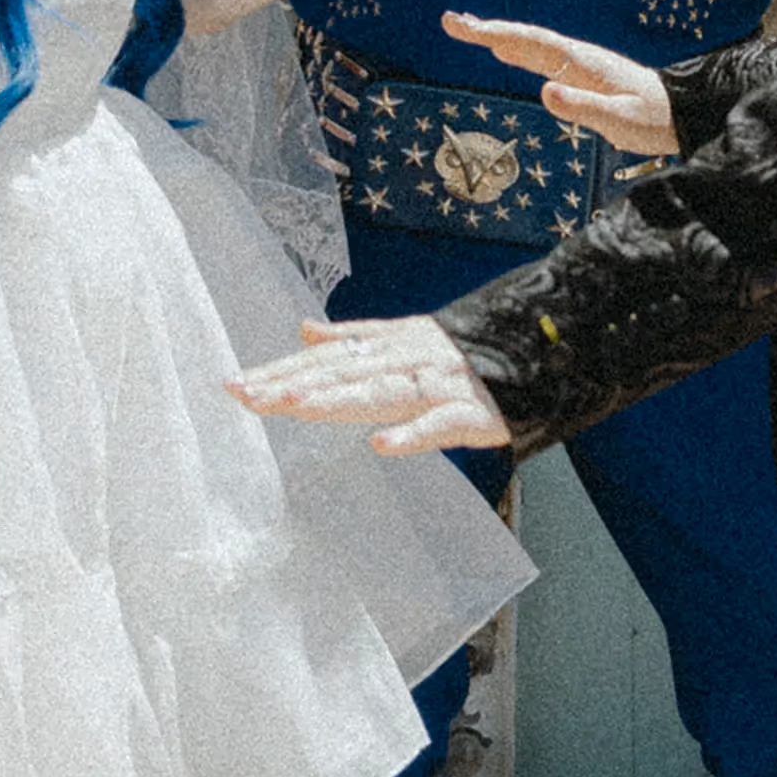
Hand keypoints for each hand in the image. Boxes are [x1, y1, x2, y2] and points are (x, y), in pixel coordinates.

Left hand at [227, 315, 510, 454]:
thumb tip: (302, 330)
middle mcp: (409, 358)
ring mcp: (440, 384)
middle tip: (244, 395)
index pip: (326, 360)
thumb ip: (353, 337)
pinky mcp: (473, 414)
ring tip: (292, 408)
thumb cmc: (465, 352)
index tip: (234, 384)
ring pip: (382, 393)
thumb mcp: (406, 338)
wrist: (543, 349)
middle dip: (292, 384)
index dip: (281, 370)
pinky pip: (439, 425)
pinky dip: (411, 435)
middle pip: (344, 373)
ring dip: (336, 401)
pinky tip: (379, 446)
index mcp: (392, 342)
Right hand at [442, 12, 679, 155]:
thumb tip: (542, 90)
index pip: (531, 44)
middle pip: (525, 38)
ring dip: (499, 36)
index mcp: (582, 64)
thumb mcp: (618, 121)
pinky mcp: (583, 76)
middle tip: (451, 22)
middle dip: (487, 30)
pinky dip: (518, 51)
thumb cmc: (653, 120)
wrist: (682, 114)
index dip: (495, 34)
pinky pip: (542, 58)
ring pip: (532, 46)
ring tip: (469, 30)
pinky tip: (507, 52)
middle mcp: (578, 58)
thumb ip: (582, 107)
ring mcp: (580, 65)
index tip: (465, 28)